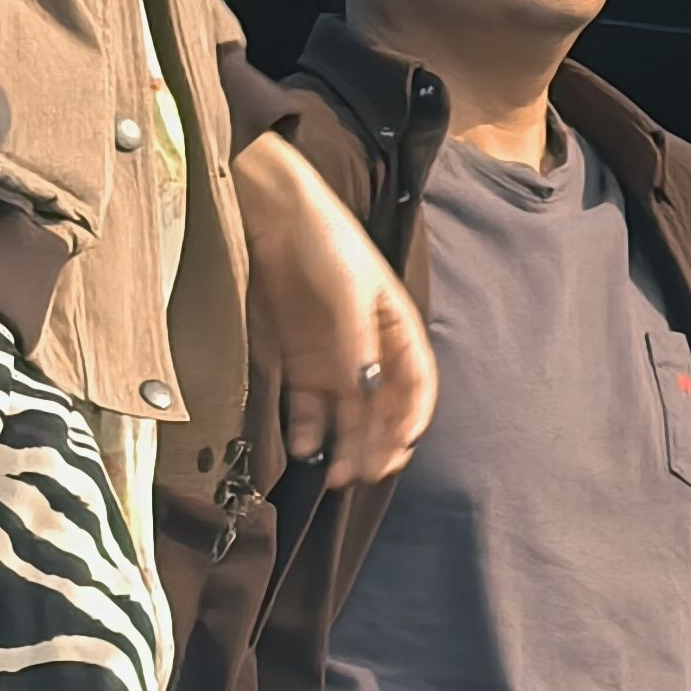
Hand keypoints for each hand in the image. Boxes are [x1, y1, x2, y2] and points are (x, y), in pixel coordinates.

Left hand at [231, 130, 436, 488]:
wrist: (273, 215)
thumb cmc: (324, 239)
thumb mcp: (348, 287)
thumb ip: (358, 340)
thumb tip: (368, 390)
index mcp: (396, 328)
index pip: (417, 383)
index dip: (414, 416)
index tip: (402, 443)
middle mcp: (369, 350)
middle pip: (382, 409)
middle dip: (377, 444)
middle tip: (364, 474)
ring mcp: (333, 359)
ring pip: (347, 415)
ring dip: (345, 446)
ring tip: (334, 475)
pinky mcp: (300, 361)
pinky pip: (309, 406)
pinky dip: (308, 430)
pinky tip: (303, 448)